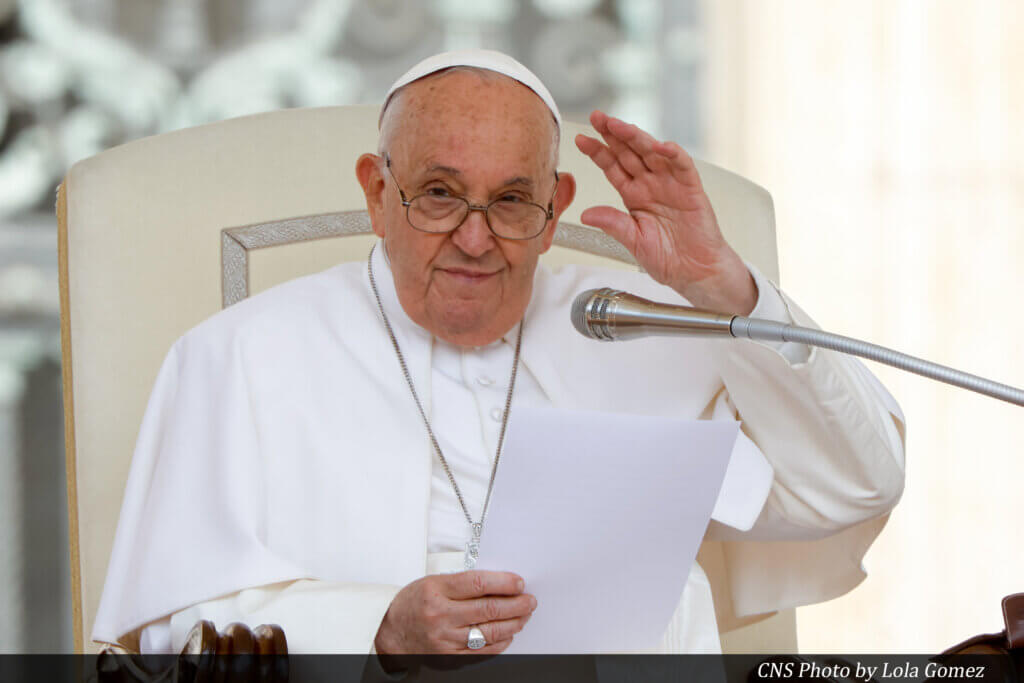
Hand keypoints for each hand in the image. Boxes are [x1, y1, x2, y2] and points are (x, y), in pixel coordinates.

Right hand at [374, 571, 536, 654]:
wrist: (390, 632)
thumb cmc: (414, 602)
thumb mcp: (433, 582)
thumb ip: (463, 582)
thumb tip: (499, 583)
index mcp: (436, 590)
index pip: (478, 583)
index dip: (504, 582)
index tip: (519, 582)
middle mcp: (441, 615)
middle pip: (489, 609)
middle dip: (516, 604)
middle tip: (529, 600)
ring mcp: (445, 639)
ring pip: (490, 632)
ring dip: (513, 623)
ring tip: (524, 615)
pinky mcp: (449, 656)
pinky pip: (482, 651)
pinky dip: (500, 642)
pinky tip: (508, 634)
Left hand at [575, 111, 757, 315]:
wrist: (695, 273)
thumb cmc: (668, 259)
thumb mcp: (633, 241)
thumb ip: (613, 224)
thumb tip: (586, 213)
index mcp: (634, 195)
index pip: (612, 167)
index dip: (597, 151)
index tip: (581, 139)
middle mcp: (650, 184)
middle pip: (629, 152)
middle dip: (613, 134)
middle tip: (598, 118)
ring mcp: (670, 184)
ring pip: (652, 153)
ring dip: (637, 137)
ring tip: (619, 126)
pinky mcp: (691, 189)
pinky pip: (682, 166)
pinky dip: (673, 154)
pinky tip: (660, 146)